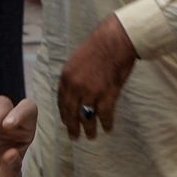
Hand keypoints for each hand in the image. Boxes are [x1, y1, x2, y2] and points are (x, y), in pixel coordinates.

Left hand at [56, 18, 135, 138]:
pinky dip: (106, 123)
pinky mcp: (107, 95)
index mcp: (66, 77)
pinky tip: (108, 128)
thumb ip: (74, 77)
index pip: (61, 101)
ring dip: (89, 129)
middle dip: (72, 127)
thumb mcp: (77, 60)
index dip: (64, 114)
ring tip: (91, 136)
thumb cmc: (99, 46)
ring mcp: (91, 92)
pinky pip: (104, 115)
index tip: (66, 122)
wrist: (116, 40)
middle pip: (71, 113)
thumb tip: (75, 91)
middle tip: (74, 137)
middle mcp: (75, 87)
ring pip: (87, 117)